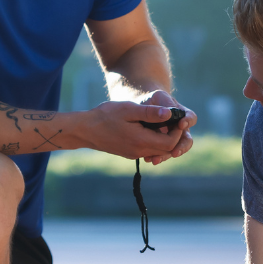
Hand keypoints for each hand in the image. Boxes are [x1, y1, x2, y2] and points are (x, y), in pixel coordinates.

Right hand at [76, 100, 191, 159]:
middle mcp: (139, 151)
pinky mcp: (129, 153)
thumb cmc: (106, 116)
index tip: (175, 118)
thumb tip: (170, 114)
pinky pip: (148, 150)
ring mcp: (134, 154)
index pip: (170, 143)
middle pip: (167, 149)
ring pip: (158, 151)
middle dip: (173, 135)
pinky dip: (154, 141)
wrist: (85, 130)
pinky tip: (149, 128)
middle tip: (172, 120)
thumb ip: (150, 113)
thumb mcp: (129, 109)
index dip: (177, 131)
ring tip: (161, 122)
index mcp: (141, 141)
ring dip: (164, 139)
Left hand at [138, 90, 195, 164]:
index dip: (188, 122)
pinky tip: (147, 159)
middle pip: (187, 140)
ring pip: (174, 150)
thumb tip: (168, 114)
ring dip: (166, 155)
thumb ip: (165, 104)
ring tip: (156, 159)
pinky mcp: (161, 146)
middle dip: (181, 147)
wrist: (141, 108)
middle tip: (175, 152)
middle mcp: (180, 129)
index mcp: (182, 114)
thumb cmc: (152, 100)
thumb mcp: (158, 97)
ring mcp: (172, 139)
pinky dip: (156, 156)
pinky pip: (162, 153)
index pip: (191, 118)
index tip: (181, 124)